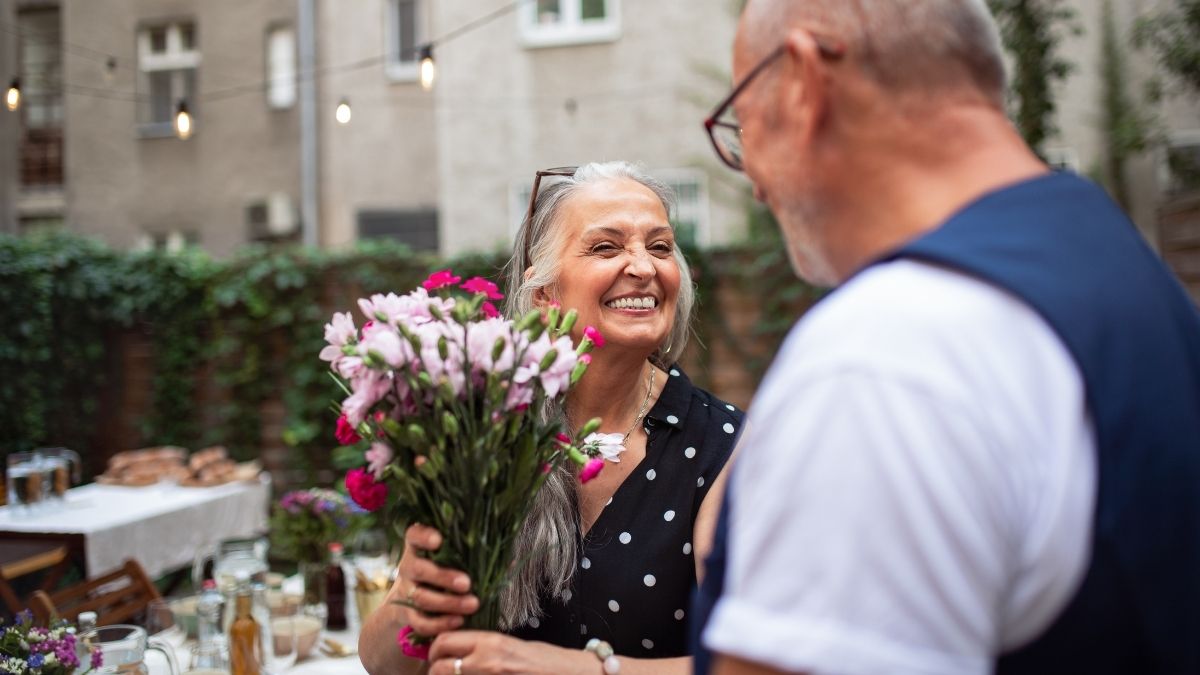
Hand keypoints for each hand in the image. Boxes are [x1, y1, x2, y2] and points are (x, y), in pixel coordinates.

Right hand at [395, 523, 479, 637]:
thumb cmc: (446, 571)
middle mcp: (408, 567)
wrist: (418, 600)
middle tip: (466, 583)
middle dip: (443, 576)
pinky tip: (458, 622)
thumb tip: (510, 563)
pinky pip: (419, 621)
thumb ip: (477, 556)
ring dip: (447, 603)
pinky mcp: (407, 614)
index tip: (438, 539)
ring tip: (472, 605)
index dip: (423, 536)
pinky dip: (439, 624)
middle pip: (418, 569)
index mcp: (419, 547)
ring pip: (421, 597)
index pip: (414, 535)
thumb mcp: (456, 560)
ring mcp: (406, 591)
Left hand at [428, 631, 577, 674]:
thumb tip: (457, 649)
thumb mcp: (509, 644)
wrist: (564, 674)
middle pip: (440, 667)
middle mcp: (485, 660)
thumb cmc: (542, 659)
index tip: (435, 654)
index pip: (445, 641)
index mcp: (489, 642)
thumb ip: (482, 646)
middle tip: (439, 671)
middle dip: (435, 670)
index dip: (434, 650)